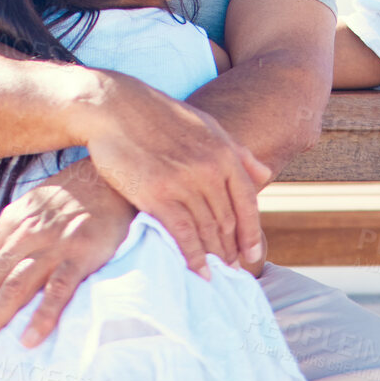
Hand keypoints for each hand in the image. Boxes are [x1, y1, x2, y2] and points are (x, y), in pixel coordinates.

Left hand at [0, 163, 132, 354]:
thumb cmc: (66, 199)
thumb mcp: (24, 211)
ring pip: (16, 286)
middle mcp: (26, 235)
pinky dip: (43, 315)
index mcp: (10, 224)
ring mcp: (54, 245)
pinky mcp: (81, 255)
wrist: (110, 178)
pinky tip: (29, 338)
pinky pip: (58, 289)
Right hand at [77, 70, 273, 275]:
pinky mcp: (157, 195)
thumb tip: (265, 174)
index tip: (253, 254)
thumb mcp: (206, 125)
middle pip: (228, 221)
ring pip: (207, 230)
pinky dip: (193, 256)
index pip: (247, 202)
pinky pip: (182, 234)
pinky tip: (198, 270)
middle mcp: (209, 170)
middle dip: (231, 248)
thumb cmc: (159, 116)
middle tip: (232, 268)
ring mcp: (183, 183)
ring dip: (214, 256)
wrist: (114, 108)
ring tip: (216, 272)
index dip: (251, 233)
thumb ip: (237, 152)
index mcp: (224, 153)